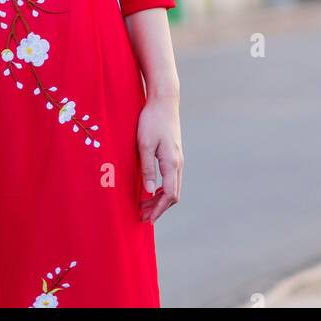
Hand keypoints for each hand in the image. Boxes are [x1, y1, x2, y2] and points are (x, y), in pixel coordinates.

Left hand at [137, 94, 182, 223]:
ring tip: (144, 206)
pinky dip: (162, 188)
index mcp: (171, 163)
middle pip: (172, 194)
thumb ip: (147, 169)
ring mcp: (178, 158)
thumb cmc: (151, 121)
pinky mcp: (174, 153)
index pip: (168, 195)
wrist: (164, 101)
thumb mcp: (144, 144)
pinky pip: (171, 178)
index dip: (158, 209)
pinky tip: (150, 189)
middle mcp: (178, 163)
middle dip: (158, 208)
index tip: (147, 219)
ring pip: (173, 187)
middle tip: (142, 216)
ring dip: (160, 199)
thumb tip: (147, 192)